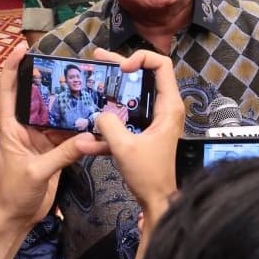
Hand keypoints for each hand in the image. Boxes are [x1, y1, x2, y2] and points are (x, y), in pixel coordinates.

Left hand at [0, 43, 104, 228]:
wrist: (17, 220)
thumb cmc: (13, 196)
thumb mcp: (37, 172)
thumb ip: (62, 154)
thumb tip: (88, 138)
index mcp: (9, 128)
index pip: (6, 91)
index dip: (11, 68)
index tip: (22, 48)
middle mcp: (23, 129)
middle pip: (36, 98)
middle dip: (49, 81)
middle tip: (68, 66)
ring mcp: (39, 139)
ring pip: (55, 115)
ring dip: (69, 105)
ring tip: (86, 88)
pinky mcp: (52, 152)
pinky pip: (68, 135)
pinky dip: (80, 128)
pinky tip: (93, 118)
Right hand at [76, 48, 183, 217]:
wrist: (156, 200)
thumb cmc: (148, 174)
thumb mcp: (124, 147)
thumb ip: (109, 125)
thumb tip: (99, 114)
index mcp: (169, 106)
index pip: (162, 65)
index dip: (141, 58)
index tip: (121, 69)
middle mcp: (165, 108)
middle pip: (145, 75)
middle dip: (121, 66)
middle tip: (98, 58)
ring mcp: (154, 119)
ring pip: (133, 95)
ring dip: (113, 88)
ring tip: (93, 76)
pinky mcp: (144, 130)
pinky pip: (126, 117)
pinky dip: (110, 118)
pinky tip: (89, 126)